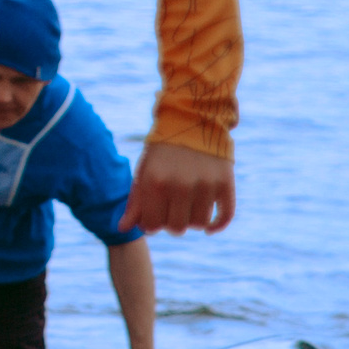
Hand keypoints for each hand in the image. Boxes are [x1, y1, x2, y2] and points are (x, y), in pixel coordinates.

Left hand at [120, 142, 234, 234]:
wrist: (193, 120)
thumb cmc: (163, 149)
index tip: (154, 215)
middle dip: (171, 222)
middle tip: (171, 209)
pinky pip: (225, 216)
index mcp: (155, 182)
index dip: (152, 223)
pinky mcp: (225, 183)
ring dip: (192, 220)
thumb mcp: (144, 170)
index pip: (152, 225)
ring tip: (187, 206)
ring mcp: (205, 184)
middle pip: (177, 228)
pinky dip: (217, 225)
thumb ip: (135, 201)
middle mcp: (181, 185)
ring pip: (199, 224)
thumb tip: (122, 229)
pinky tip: (209, 227)